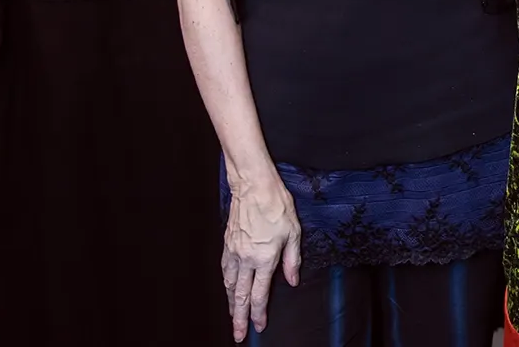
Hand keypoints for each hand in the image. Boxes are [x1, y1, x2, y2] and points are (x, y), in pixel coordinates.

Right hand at [222, 176, 299, 341]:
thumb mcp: (294, 232)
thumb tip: (292, 281)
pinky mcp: (227, 244)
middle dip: (238, 317)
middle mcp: (246, 258)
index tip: (259, 326)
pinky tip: (227, 288)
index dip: (259, 313)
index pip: (259, 294)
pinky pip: (225, 269)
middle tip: (237, 334)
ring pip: (229, 284)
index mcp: (264, 258)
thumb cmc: (276, 205)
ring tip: (232, 316)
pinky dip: (226, 284)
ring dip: (230, 303)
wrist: (254, 186)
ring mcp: (234, 251)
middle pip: (239, 295)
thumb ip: (293, 260)